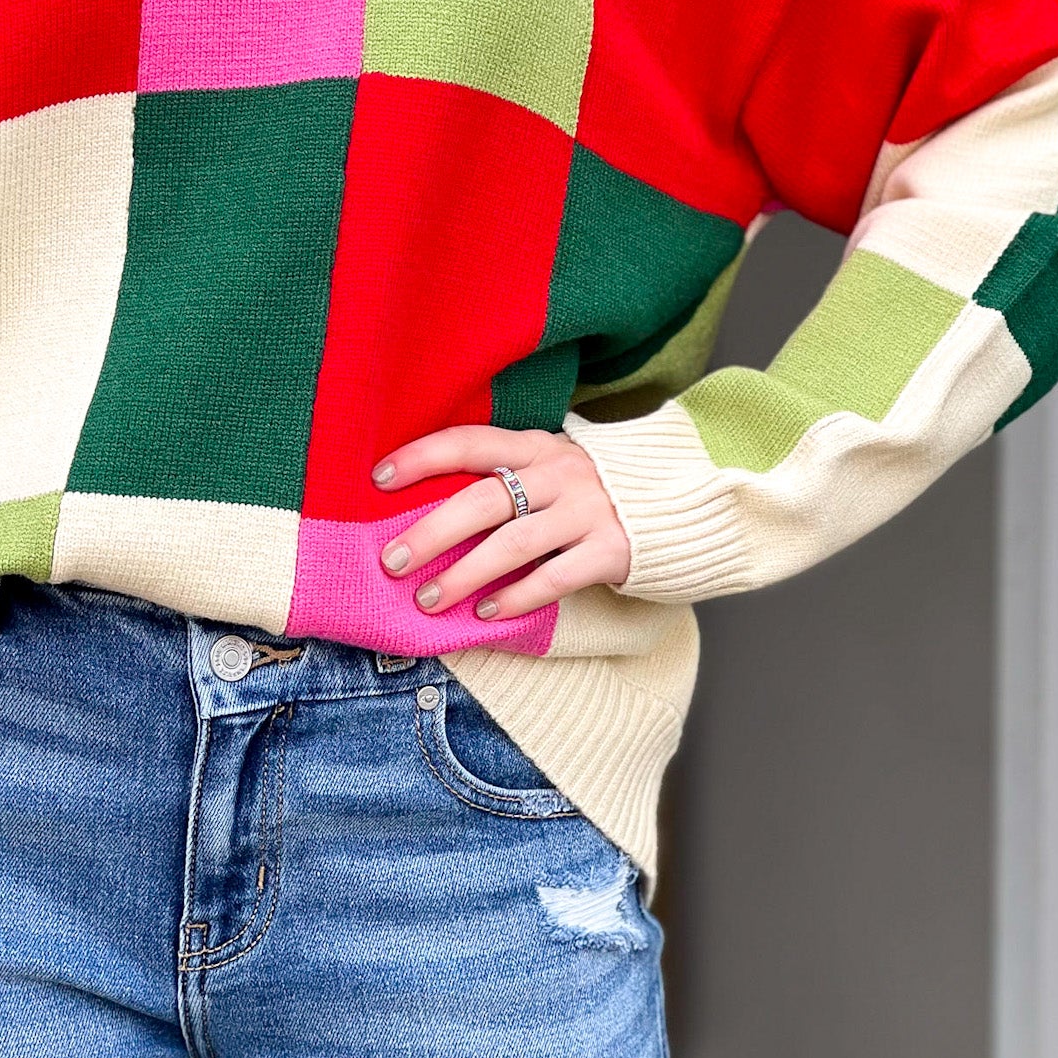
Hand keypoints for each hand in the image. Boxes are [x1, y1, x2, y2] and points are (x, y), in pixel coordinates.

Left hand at [373, 427, 629, 619]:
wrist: (678, 505)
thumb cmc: (589, 493)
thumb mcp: (549, 469)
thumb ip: (503, 478)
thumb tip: (423, 507)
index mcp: (537, 447)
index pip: (470, 442)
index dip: (423, 456)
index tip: (379, 478)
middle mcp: (561, 473)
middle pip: (485, 499)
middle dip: (432, 532)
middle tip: (392, 561)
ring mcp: (589, 511)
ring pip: (514, 543)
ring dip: (465, 574)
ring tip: (428, 599)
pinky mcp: (612, 550)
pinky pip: (555, 578)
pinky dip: (516, 598)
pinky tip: (486, 615)